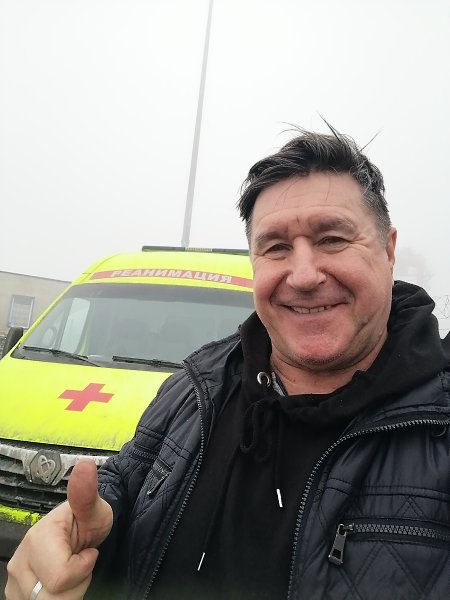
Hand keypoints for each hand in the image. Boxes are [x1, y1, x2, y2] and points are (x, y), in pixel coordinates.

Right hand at [5, 459, 112, 598]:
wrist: (84, 528)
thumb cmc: (90, 518)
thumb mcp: (95, 506)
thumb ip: (87, 492)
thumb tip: (85, 466)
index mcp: (37, 538)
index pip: (60, 578)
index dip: (82, 568)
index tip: (87, 552)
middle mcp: (20, 561)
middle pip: (51, 596)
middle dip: (74, 583)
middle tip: (78, 562)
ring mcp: (16, 579)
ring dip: (67, 591)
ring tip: (71, 569)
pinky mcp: (17, 593)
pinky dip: (57, 596)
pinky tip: (62, 579)